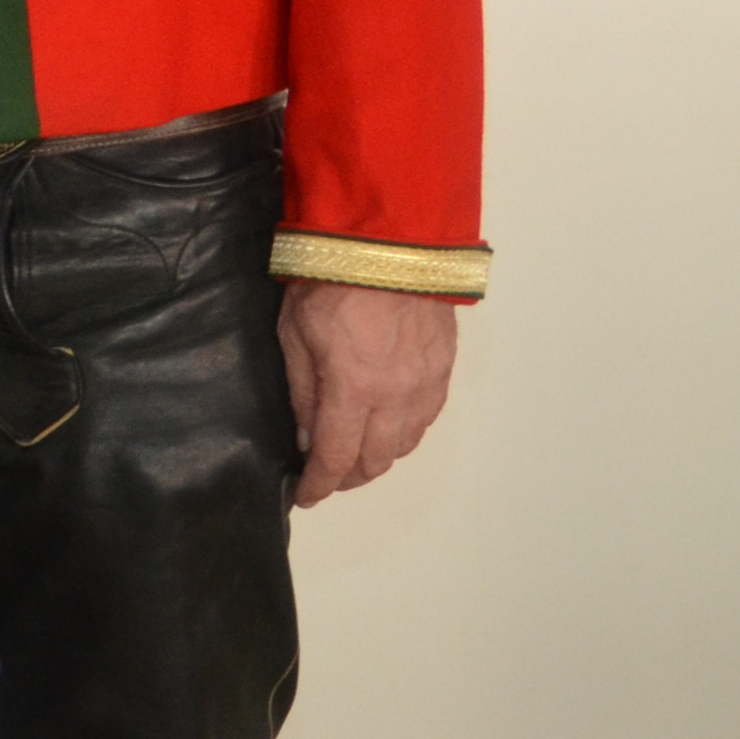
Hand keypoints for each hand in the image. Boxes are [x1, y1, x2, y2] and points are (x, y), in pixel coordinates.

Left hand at [275, 278, 457, 505]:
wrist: (391, 242)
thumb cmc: (330, 280)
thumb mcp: (294, 333)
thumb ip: (302, 390)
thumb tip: (307, 437)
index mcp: (353, 390)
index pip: (336, 457)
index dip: (319, 484)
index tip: (306, 496)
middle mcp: (395, 397)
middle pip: (376, 460)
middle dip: (349, 476)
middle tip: (328, 477)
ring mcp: (425, 384)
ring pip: (405, 443)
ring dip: (380, 457)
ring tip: (357, 457)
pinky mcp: (444, 368)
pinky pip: (427, 417)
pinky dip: (406, 433)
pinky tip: (390, 428)